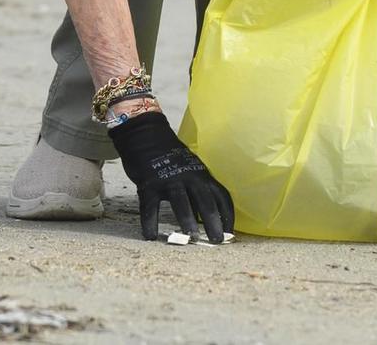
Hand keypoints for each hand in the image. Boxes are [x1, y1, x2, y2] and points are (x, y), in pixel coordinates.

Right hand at [109, 111, 234, 243]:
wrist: (145, 135)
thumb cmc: (170, 159)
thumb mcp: (190, 171)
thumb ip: (197, 192)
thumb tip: (207, 219)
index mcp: (202, 175)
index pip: (221, 196)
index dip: (228, 215)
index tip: (230, 233)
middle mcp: (189, 177)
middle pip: (205, 200)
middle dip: (213, 222)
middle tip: (217, 241)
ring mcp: (168, 179)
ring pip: (181, 201)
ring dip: (187, 219)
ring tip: (191, 237)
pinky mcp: (148, 183)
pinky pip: (150, 206)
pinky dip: (150, 222)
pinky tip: (151, 236)